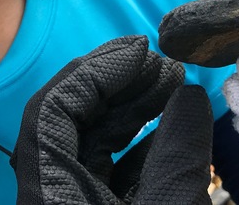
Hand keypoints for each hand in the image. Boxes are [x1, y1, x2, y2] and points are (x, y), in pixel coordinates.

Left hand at [10, 35, 213, 203]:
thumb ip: (179, 152)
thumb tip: (192, 95)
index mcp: (47, 187)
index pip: (51, 108)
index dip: (96, 71)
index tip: (141, 49)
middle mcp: (50, 188)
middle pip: (70, 118)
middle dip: (116, 83)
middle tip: (159, 60)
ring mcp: (70, 198)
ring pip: (93, 142)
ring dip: (132, 110)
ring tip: (173, 83)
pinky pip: (109, 170)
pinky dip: (140, 146)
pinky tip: (173, 127)